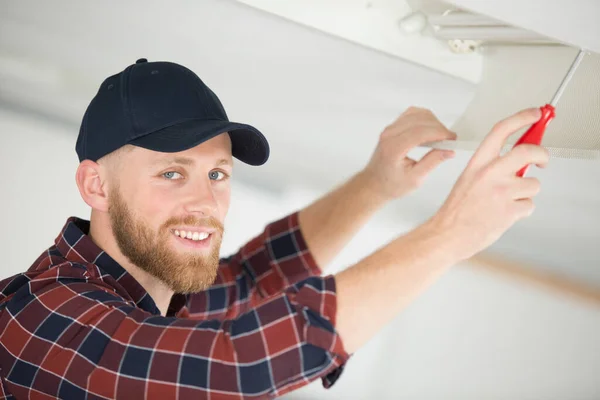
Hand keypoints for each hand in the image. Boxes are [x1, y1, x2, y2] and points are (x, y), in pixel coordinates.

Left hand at [361, 107, 456, 200]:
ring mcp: (389, 129)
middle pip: (420, 120)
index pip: (420, 132)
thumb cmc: (391, 184)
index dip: (440, 133)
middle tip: (449, 140)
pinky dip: (424, 119)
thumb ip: (432, 162)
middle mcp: (389, 135)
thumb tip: (449, 150)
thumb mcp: (415, 179)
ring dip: (432, 122)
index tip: (452, 139)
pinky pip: (411, 114)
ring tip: (440, 137)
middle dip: (438, 127)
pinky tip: (430, 131)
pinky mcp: (392, 127)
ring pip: (416, 113)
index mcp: (394, 148)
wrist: (374, 183)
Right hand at [427, 107, 548, 260]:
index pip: (502, 130)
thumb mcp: (468, 179)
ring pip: (533, 184)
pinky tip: (505, 214)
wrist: (448, 234)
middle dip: (542, 155)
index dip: (522, 118)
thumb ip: (491, 167)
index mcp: (477, 162)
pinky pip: (529, 205)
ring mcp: (502, 191)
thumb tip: (518, 159)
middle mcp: (490, 173)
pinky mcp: (510, 210)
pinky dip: (521, 210)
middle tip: (542, 161)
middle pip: (528, 151)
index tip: (535, 115)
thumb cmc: (457, 210)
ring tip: (508, 201)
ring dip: (526, 193)